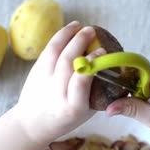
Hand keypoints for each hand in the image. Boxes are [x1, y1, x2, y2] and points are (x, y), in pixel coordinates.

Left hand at [14, 21, 104, 144]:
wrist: (33, 124)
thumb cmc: (66, 117)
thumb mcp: (87, 112)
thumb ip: (98, 92)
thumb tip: (116, 68)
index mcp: (73, 107)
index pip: (81, 81)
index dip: (92, 63)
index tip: (103, 51)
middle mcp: (57, 93)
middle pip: (66, 62)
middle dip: (79, 42)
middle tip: (92, 31)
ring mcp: (43, 81)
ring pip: (54, 53)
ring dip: (67, 35)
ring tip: (79, 26)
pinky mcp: (34, 71)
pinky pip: (47, 51)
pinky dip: (58, 38)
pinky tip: (68, 30)